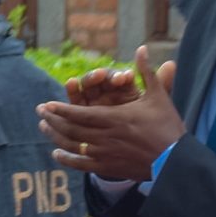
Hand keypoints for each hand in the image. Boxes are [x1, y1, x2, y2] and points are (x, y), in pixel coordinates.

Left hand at [37, 45, 183, 180]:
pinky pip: (82, 164)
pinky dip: (67, 159)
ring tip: (43, 128)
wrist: (177, 160)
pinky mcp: (109, 168)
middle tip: (39, 113)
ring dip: (55, 136)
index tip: (46, 105)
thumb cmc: (167, 126)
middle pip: (71, 129)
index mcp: (114, 118)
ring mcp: (105, 154)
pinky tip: (57, 154)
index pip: (79, 113)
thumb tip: (140, 48)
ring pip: (73, 145)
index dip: (60, 110)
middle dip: (52, 120)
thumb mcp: (158, 96)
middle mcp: (105, 136)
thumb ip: (145, 72)